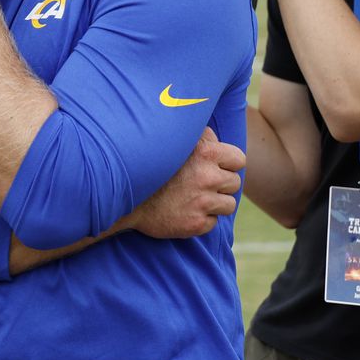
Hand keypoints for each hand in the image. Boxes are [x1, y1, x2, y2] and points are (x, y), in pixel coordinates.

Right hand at [129, 127, 244, 238]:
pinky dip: (201, 219)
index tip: (214, 166)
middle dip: (221, 184)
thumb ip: (197, 136)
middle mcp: (207, 177)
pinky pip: (212, 223)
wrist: (121, 196)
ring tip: (193, 198)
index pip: (238, 159)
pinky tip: (184, 211)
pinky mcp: (196, 224)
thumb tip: (215, 136)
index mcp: (204, 153)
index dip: (227, 162)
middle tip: (200, 183)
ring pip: (228, 205)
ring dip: (214, 203)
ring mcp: (202, 203)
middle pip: (235, 183)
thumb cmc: (147, 165)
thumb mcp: (172, 141)